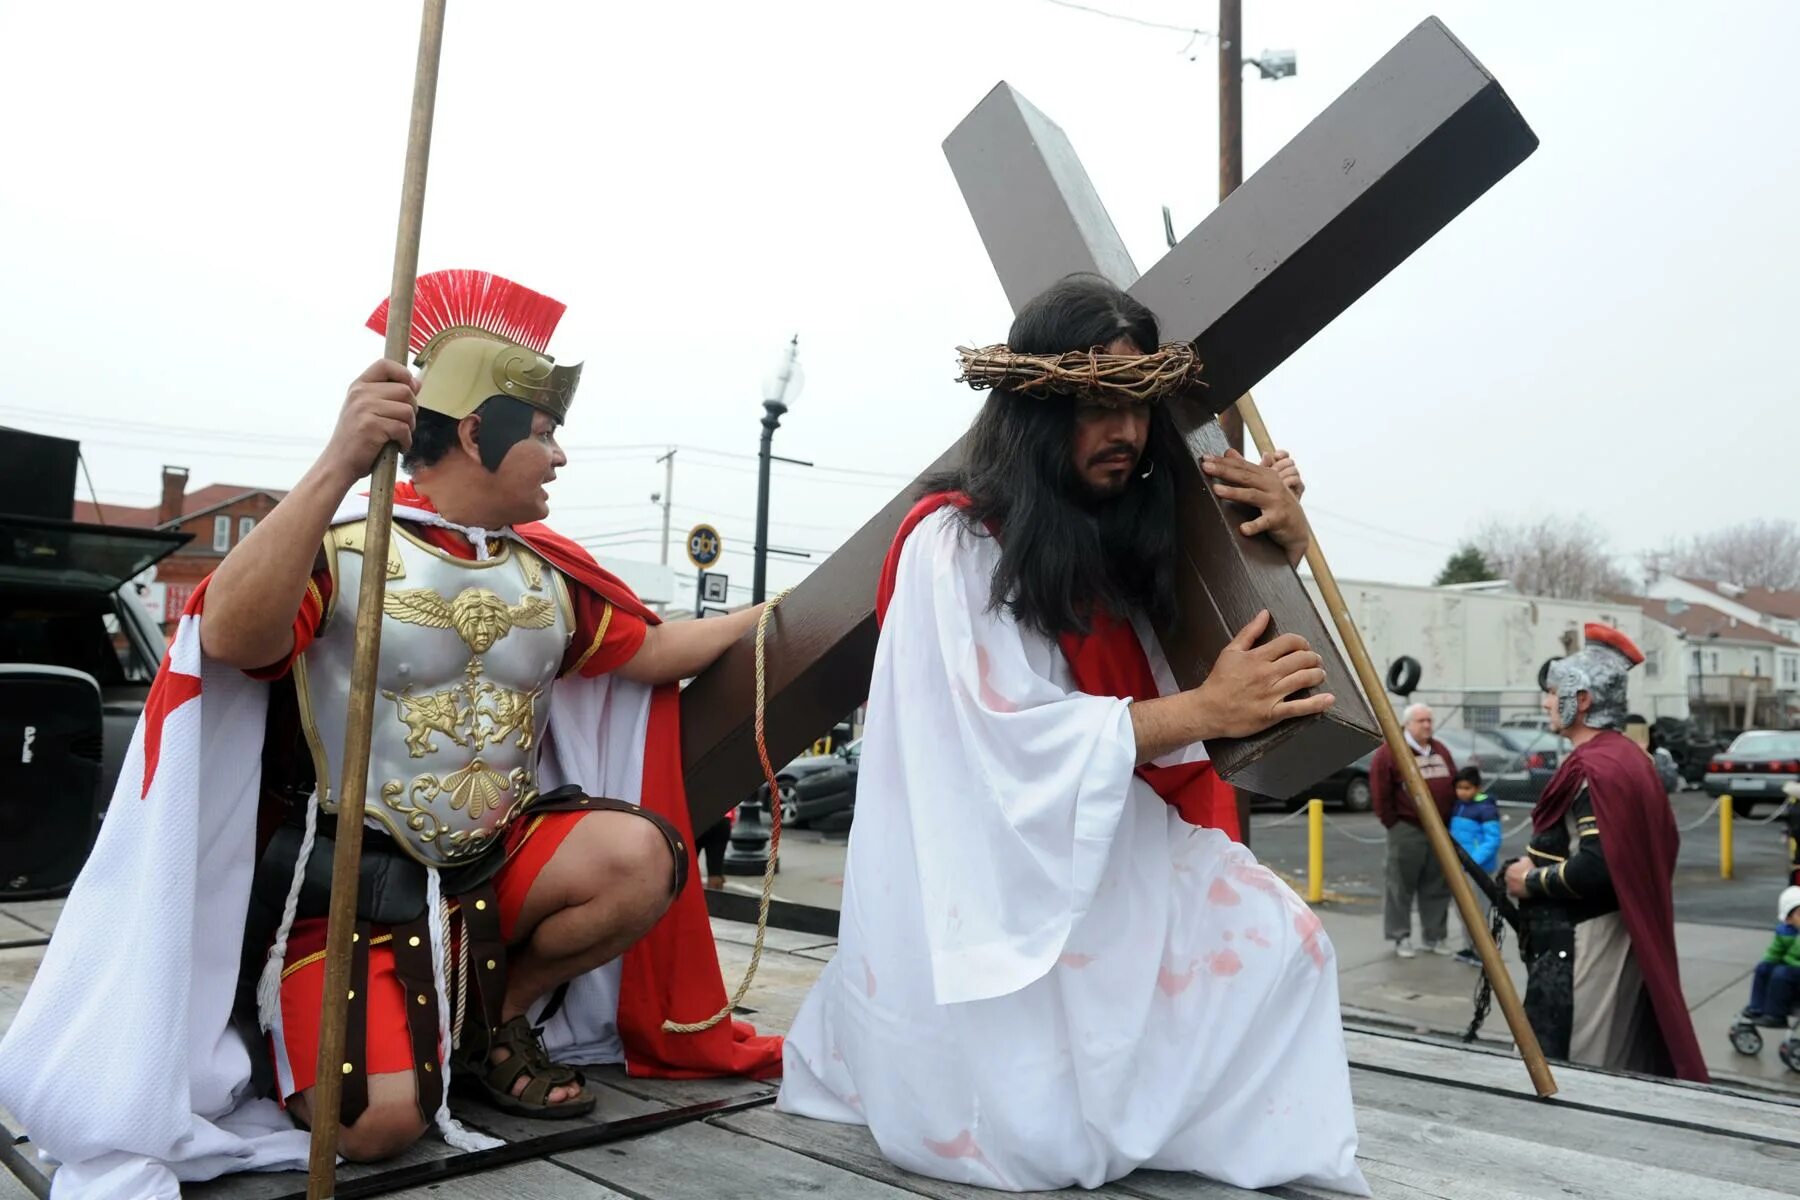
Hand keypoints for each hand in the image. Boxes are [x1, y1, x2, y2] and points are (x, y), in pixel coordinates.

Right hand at [319, 359, 418, 485]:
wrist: (339, 463)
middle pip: (405, 390)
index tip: (410, 388)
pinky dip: (405, 441)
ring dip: (410, 427)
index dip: (403, 373)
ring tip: (399, 436)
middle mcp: (360, 394)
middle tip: (403, 424)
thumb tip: (416, 382)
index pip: (385, 364)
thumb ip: (389, 395)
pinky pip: (403, 428)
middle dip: (412, 409)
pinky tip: (398, 447)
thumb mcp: (368, 410)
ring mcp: (364, 409)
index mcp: (359, 386)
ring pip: (407, 410)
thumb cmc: (357, 438)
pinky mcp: (371, 426)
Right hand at [1192, 609, 1334, 738]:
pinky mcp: (1273, 713)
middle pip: (1301, 660)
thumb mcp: (1230, 651)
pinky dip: (1317, 704)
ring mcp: (1271, 694)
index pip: (1289, 642)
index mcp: (1258, 657)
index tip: (1304, 647)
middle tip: (1315, 661)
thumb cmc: (1218, 681)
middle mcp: (1267, 674)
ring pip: (1303, 679)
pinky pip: (1299, 708)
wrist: (1208, 710)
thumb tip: (1265, 613)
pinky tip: (1328, 699)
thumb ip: (1249, 632)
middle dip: (1313, 658)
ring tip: (1319, 675)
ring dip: (1317, 675)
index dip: (1302, 642)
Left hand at [1202, 449, 1308, 556]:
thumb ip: (1246, 469)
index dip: (1223, 461)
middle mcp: (1272, 485)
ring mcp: (1276, 502)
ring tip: (1216, 490)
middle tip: (1205, 466)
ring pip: (1252, 495)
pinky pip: (1265, 522)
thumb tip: (1228, 451)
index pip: (1242, 466)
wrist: (1297, 528)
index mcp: (1266, 475)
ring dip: (1234, 493)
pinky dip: (1254, 526)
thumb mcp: (1263, 484)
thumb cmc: (1276, 504)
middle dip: (1224, 471)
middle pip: (1245, 477)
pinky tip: (1243, 529)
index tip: (1204, 457)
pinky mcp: (1279, 519)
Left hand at [1503, 858, 1530, 898]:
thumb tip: (1520, 860)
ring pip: (1511, 886)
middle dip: (1515, 880)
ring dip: (1515, 887)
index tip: (1522, 875)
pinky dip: (1516, 893)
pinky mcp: (1511, 892)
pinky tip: (1522, 893)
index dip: (1517, 874)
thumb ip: (1521, 860)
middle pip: (1510, 879)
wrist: (1533, 880)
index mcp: (1509, 868)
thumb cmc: (1530, 869)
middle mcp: (1506, 876)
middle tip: (1522, 882)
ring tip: (1523, 888)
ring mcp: (1508, 885)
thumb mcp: (1526, 860)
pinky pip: (1512, 893)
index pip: (1511, 871)